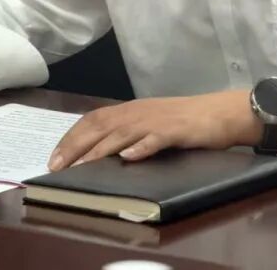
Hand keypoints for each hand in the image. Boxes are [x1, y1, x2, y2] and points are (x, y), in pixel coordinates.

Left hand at [48, 90, 258, 170]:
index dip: (72, 137)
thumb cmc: (185, 121)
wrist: (222, 112)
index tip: (54, 157)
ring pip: (123, 133)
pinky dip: (141, 148)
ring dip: (100, 149)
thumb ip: (128, 132)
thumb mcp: (151, 123)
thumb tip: (99, 150)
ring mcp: (157, 121)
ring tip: (82, 165)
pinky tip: (129, 158)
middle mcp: (139, 112)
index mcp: (131, 110)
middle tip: (57, 166)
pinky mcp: (177, 131)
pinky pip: (156, 139)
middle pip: (101, 126)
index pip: (93, 119)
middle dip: (76, 146)